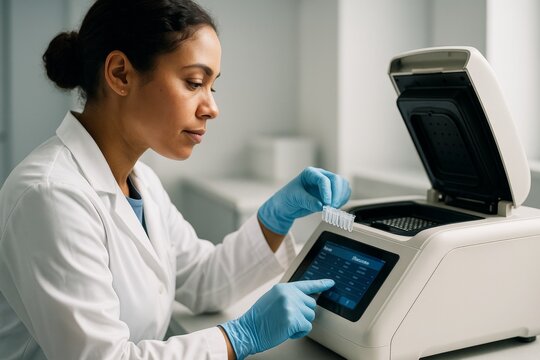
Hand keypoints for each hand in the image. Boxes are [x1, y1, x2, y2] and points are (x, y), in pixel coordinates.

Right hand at [220, 279, 334, 359]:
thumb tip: (304, 300)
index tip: (331, 283)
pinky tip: (286, 331)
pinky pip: (307, 327)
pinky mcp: (293, 319)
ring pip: (310, 316)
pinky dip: (299, 332)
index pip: (307, 284)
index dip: (321, 284)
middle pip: (311, 304)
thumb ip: (288, 297)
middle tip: (289, 318)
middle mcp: (289, 294)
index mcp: (283, 288)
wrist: (247, 330)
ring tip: (285, 324)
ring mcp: (291, 306)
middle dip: (304, 314)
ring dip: (301, 324)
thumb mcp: (272, 299)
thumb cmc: (258, 319)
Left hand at [258, 167, 350, 233]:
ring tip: (332, 208)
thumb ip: (308, 201)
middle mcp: (320, 176)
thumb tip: (321, 205)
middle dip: (336, 194)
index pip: (323, 179)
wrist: (286, 206)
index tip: (326, 203)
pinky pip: (343, 193)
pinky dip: (343, 200)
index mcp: (310, 174)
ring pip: (343, 185)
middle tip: (331, 206)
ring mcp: (327, 184)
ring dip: (341, 197)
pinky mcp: (331, 192)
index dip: (327, 192)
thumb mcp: (295, 198)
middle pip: (336, 180)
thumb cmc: (287, 198)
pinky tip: (335, 207)